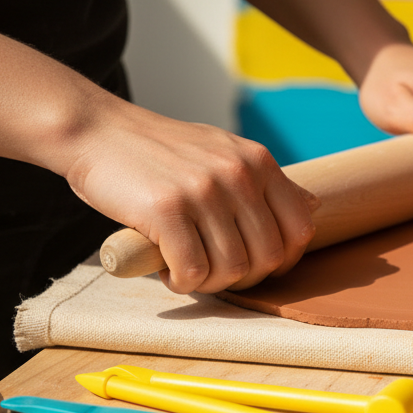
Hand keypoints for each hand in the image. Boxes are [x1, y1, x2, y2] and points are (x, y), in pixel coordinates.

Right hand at [65, 106, 318, 293]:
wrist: (98, 130)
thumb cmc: (162, 151)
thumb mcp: (224, 152)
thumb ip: (265, 182)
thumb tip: (315, 207)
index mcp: (258, 161)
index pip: (300, 228)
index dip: (285, 260)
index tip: (257, 266)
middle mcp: (238, 174)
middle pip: (269, 256)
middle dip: (245, 278)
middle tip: (216, 273)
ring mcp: (204, 191)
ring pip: (233, 268)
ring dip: (211, 283)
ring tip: (188, 271)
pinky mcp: (167, 209)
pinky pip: (193, 270)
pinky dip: (183, 282)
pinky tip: (168, 271)